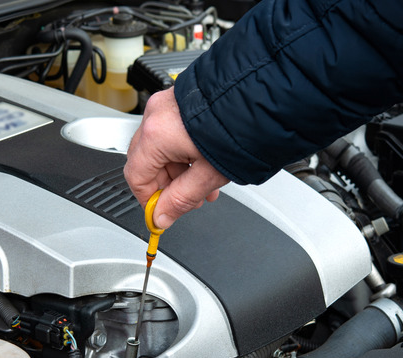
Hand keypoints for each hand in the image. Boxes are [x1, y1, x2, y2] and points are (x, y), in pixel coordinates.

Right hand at [124, 88, 229, 228]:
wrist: (265, 96)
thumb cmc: (243, 127)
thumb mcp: (210, 174)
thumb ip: (181, 199)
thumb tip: (162, 216)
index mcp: (157, 134)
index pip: (136, 176)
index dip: (148, 200)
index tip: (159, 212)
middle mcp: (156, 115)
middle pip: (146, 162)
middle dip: (166, 186)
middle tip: (185, 201)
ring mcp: (167, 105)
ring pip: (159, 149)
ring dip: (177, 172)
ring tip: (202, 186)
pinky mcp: (180, 101)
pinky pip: (170, 133)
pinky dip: (182, 152)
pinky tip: (202, 165)